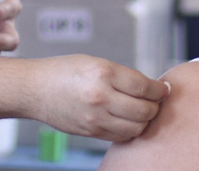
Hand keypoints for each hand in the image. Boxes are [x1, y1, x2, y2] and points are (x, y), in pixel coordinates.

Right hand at [31, 55, 169, 141]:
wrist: (34, 89)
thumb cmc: (63, 71)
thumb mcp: (94, 62)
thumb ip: (121, 76)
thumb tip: (149, 89)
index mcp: (103, 73)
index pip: (144, 86)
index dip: (159, 89)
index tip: (164, 88)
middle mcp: (100, 97)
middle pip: (144, 110)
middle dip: (155, 105)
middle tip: (156, 100)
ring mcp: (95, 118)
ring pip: (136, 127)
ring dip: (145, 120)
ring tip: (143, 110)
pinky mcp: (91, 132)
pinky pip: (121, 136)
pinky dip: (130, 129)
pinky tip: (128, 119)